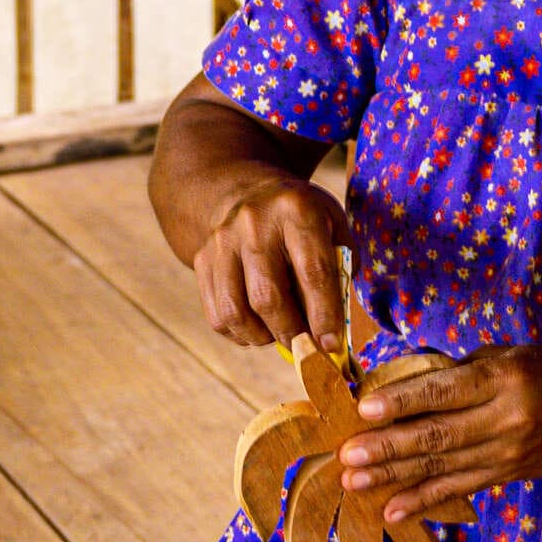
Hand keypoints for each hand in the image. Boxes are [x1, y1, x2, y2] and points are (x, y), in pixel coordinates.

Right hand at [193, 176, 349, 349]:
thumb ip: (340, 271)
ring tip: (280, 335)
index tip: (331, 344)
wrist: (249, 193)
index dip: (323, 314)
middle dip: (291, 333)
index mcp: (296, 209)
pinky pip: (217, 315)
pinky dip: (240, 334)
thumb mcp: (332, 227)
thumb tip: (333, 329)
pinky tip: (258, 328)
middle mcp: (253, 222)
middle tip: (306, 347)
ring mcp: (222, 240)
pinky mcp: (202, 259)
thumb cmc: (301, 219)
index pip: (312, 271)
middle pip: (267, 296)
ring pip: (236, 312)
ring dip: (262, 337)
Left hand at [342, 346, 541, 523]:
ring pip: (443, 468)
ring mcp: (508, 454)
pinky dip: (424, 501)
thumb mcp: (507, 356)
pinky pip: (459, 490)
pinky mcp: (507, 475)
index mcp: (504, 379)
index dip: (403, 402)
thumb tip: (399, 387)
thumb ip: (457, 372)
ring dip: (394, 477)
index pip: (445, 392)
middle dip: (388, 448)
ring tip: (355, 481)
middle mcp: (506, 420)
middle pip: (439, 436)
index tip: (365, 410)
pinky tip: (392, 510)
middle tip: (347, 455)